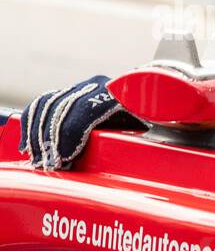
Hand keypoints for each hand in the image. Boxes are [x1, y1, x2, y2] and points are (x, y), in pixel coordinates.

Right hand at [18, 77, 140, 169]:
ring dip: (38, 134)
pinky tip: (29, 144)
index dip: (70, 136)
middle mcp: (97, 85)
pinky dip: (32, 123)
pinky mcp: (69, 91)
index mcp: (118, 93)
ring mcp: (82, 86)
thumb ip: (134, 140)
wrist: (148, 98)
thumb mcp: (147, 130)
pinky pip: (43, 103)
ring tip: (38, 158)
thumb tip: (118, 165)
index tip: (62, 159)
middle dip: (51, 139)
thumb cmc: (149, 121)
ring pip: (48, 104)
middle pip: (63, 109)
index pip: (85, 111)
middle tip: (47, 164)